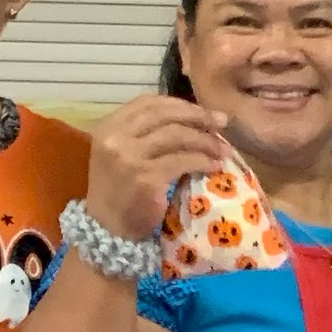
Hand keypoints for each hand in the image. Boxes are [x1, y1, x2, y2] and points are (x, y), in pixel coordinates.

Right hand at [86, 94, 233, 241]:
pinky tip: (214, 166)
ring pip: (177, 136)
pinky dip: (203, 161)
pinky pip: (183, 161)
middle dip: (198, 116)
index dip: (179, 104)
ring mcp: (129, 157)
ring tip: (224, 149)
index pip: (148, 102)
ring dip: (206, 141)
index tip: (202, 112)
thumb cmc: (120, 192)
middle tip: (222, 122)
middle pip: (165, 115)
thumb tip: (189, 118)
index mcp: (109, 126)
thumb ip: (143, 133)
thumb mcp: (122, 153)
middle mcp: (116, 137)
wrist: (107, 229)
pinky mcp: (146, 178)